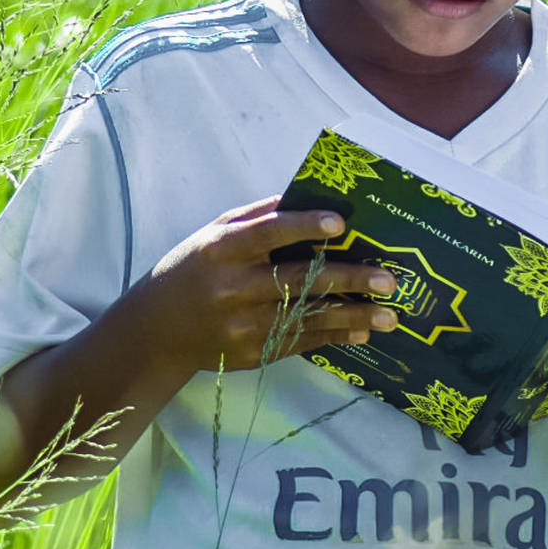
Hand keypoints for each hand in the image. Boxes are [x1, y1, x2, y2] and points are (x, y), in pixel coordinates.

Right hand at [144, 194, 398, 373]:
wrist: (157, 331)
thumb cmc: (192, 270)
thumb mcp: (213, 234)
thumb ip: (257, 217)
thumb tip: (304, 195)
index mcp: (222, 251)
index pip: (267, 233)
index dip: (304, 226)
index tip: (342, 223)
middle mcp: (232, 289)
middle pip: (297, 281)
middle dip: (347, 279)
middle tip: (387, 279)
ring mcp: (243, 326)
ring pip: (307, 318)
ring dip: (352, 316)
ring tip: (390, 315)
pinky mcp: (252, 353)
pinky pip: (300, 343)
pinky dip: (334, 337)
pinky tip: (362, 331)